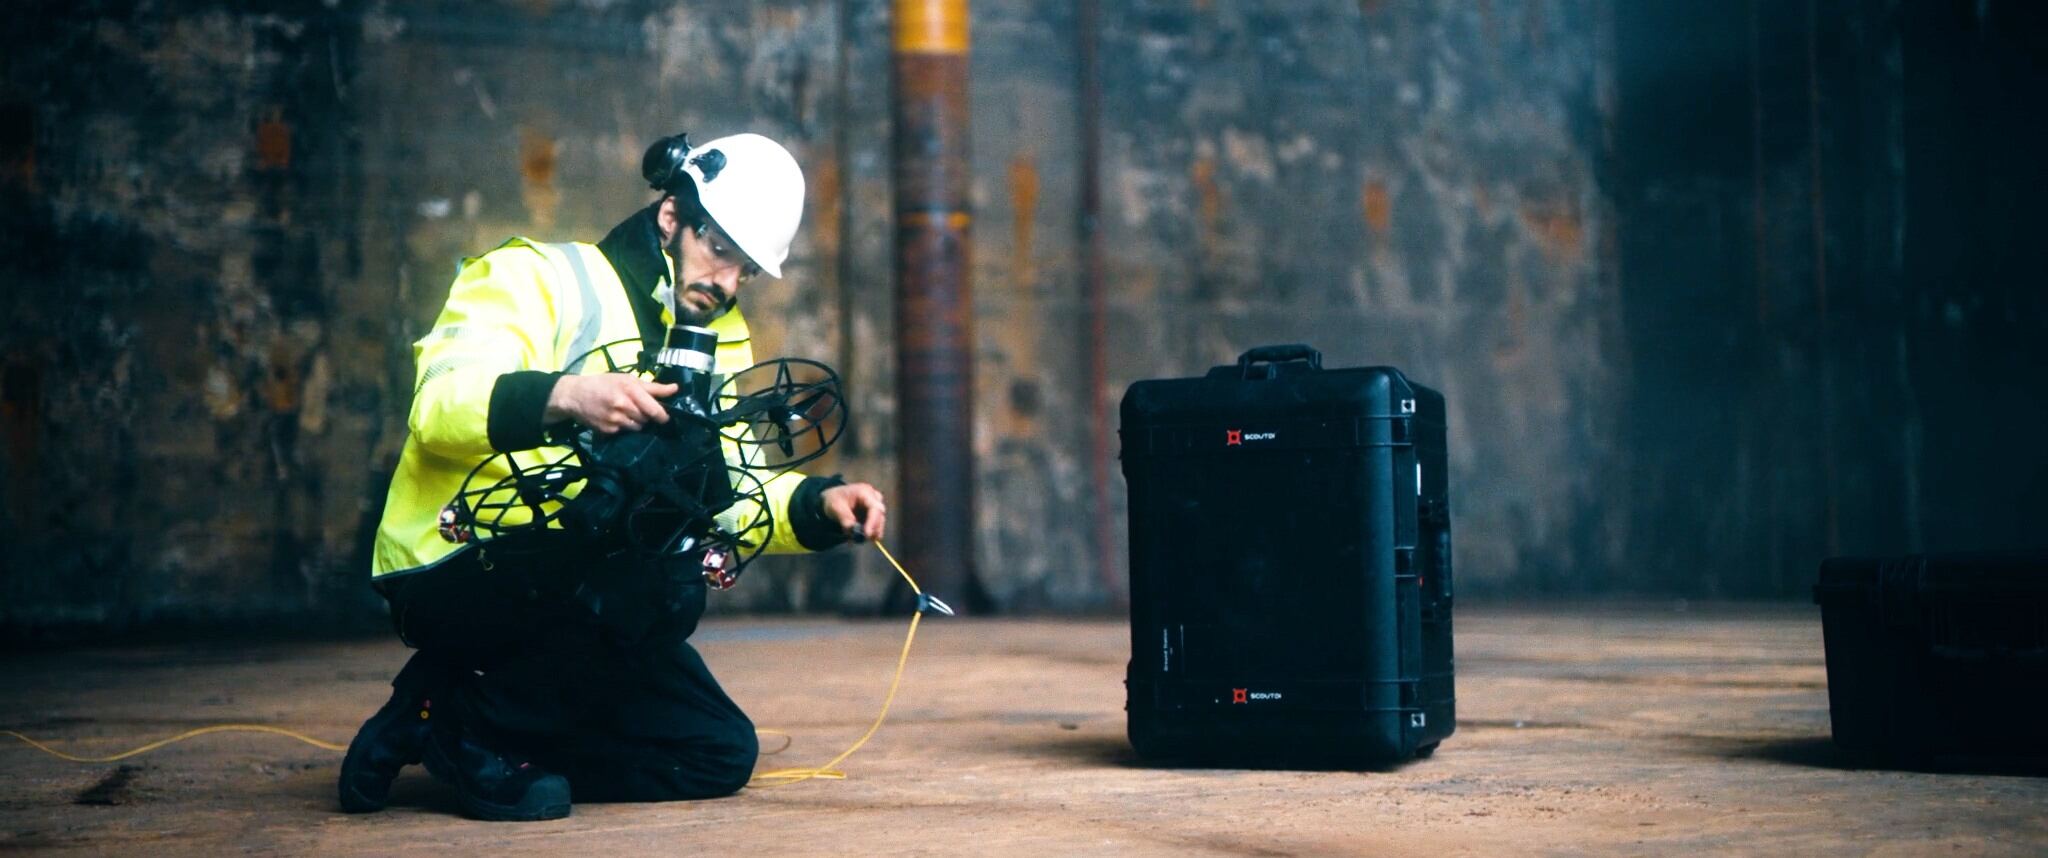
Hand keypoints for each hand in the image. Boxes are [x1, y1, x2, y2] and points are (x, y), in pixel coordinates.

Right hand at [545, 374, 677, 433]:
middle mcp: (623, 405)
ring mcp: (615, 419)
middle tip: (639, 410)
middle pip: (647, 419)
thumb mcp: (626, 379)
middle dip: (647, 416)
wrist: (574, 395)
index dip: (663, 415)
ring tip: (626, 413)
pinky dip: (623, 427)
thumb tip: (674, 389)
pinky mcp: (608, 430)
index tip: (665, 417)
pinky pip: (624, 432)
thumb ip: (652, 387)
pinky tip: (615, 418)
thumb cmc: (603, 384)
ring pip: (637, 427)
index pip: (655, 409)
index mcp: (630, 389)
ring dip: (636, 423)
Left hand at [820, 482, 886, 542]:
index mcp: (864, 492)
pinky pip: (876, 526)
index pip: (875, 508)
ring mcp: (875, 506)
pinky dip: (869, 532)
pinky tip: (860, 536)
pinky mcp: (874, 514)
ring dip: (871, 532)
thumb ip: (845, 520)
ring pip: (879, 523)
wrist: (833, 498)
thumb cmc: (834, 500)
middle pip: (880, 516)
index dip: (873, 522)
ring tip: (857, 538)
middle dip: (873, 529)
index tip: (867, 534)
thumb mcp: (836, 509)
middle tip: (863, 539)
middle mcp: (874, 498)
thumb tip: (853, 532)